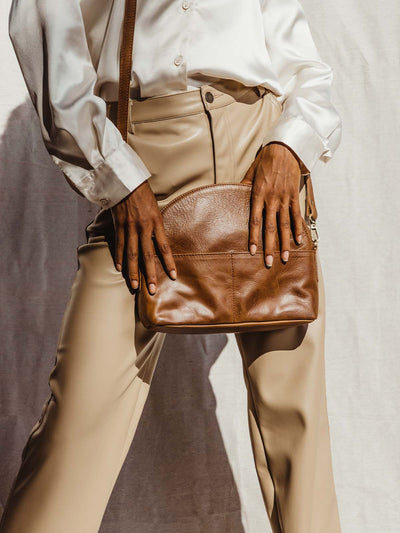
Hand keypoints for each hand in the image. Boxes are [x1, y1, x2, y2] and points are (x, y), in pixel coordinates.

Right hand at [111, 181, 176, 293]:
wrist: (126, 180)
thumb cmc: (143, 193)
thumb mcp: (156, 208)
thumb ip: (157, 225)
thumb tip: (160, 240)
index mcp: (157, 222)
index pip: (164, 247)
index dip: (169, 263)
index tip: (173, 276)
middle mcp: (144, 227)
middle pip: (148, 255)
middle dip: (150, 274)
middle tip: (152, 290)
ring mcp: (130, 228)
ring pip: (132, 254)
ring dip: (133, 272)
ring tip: (135, 286)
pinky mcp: (118, 226)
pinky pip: (119, 245)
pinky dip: (119, 258)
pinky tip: (119, 269)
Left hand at [241, 142, 303, 266]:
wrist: (285, 148)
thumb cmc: (266, 159)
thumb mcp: (251, 172)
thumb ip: (244, 185)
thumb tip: (233, 193)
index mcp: (258, 194)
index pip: (254, 220)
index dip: (253, 236)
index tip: (252, 250)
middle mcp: (272, 199)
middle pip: (271, 227)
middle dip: (270, 246)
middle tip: (270, 262)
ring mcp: (285, 198)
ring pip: (285, 225)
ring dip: (285, 243)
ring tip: (285, 257)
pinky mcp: (295, 195)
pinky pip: (296, 215)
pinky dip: (298, 229)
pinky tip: (298, 241)